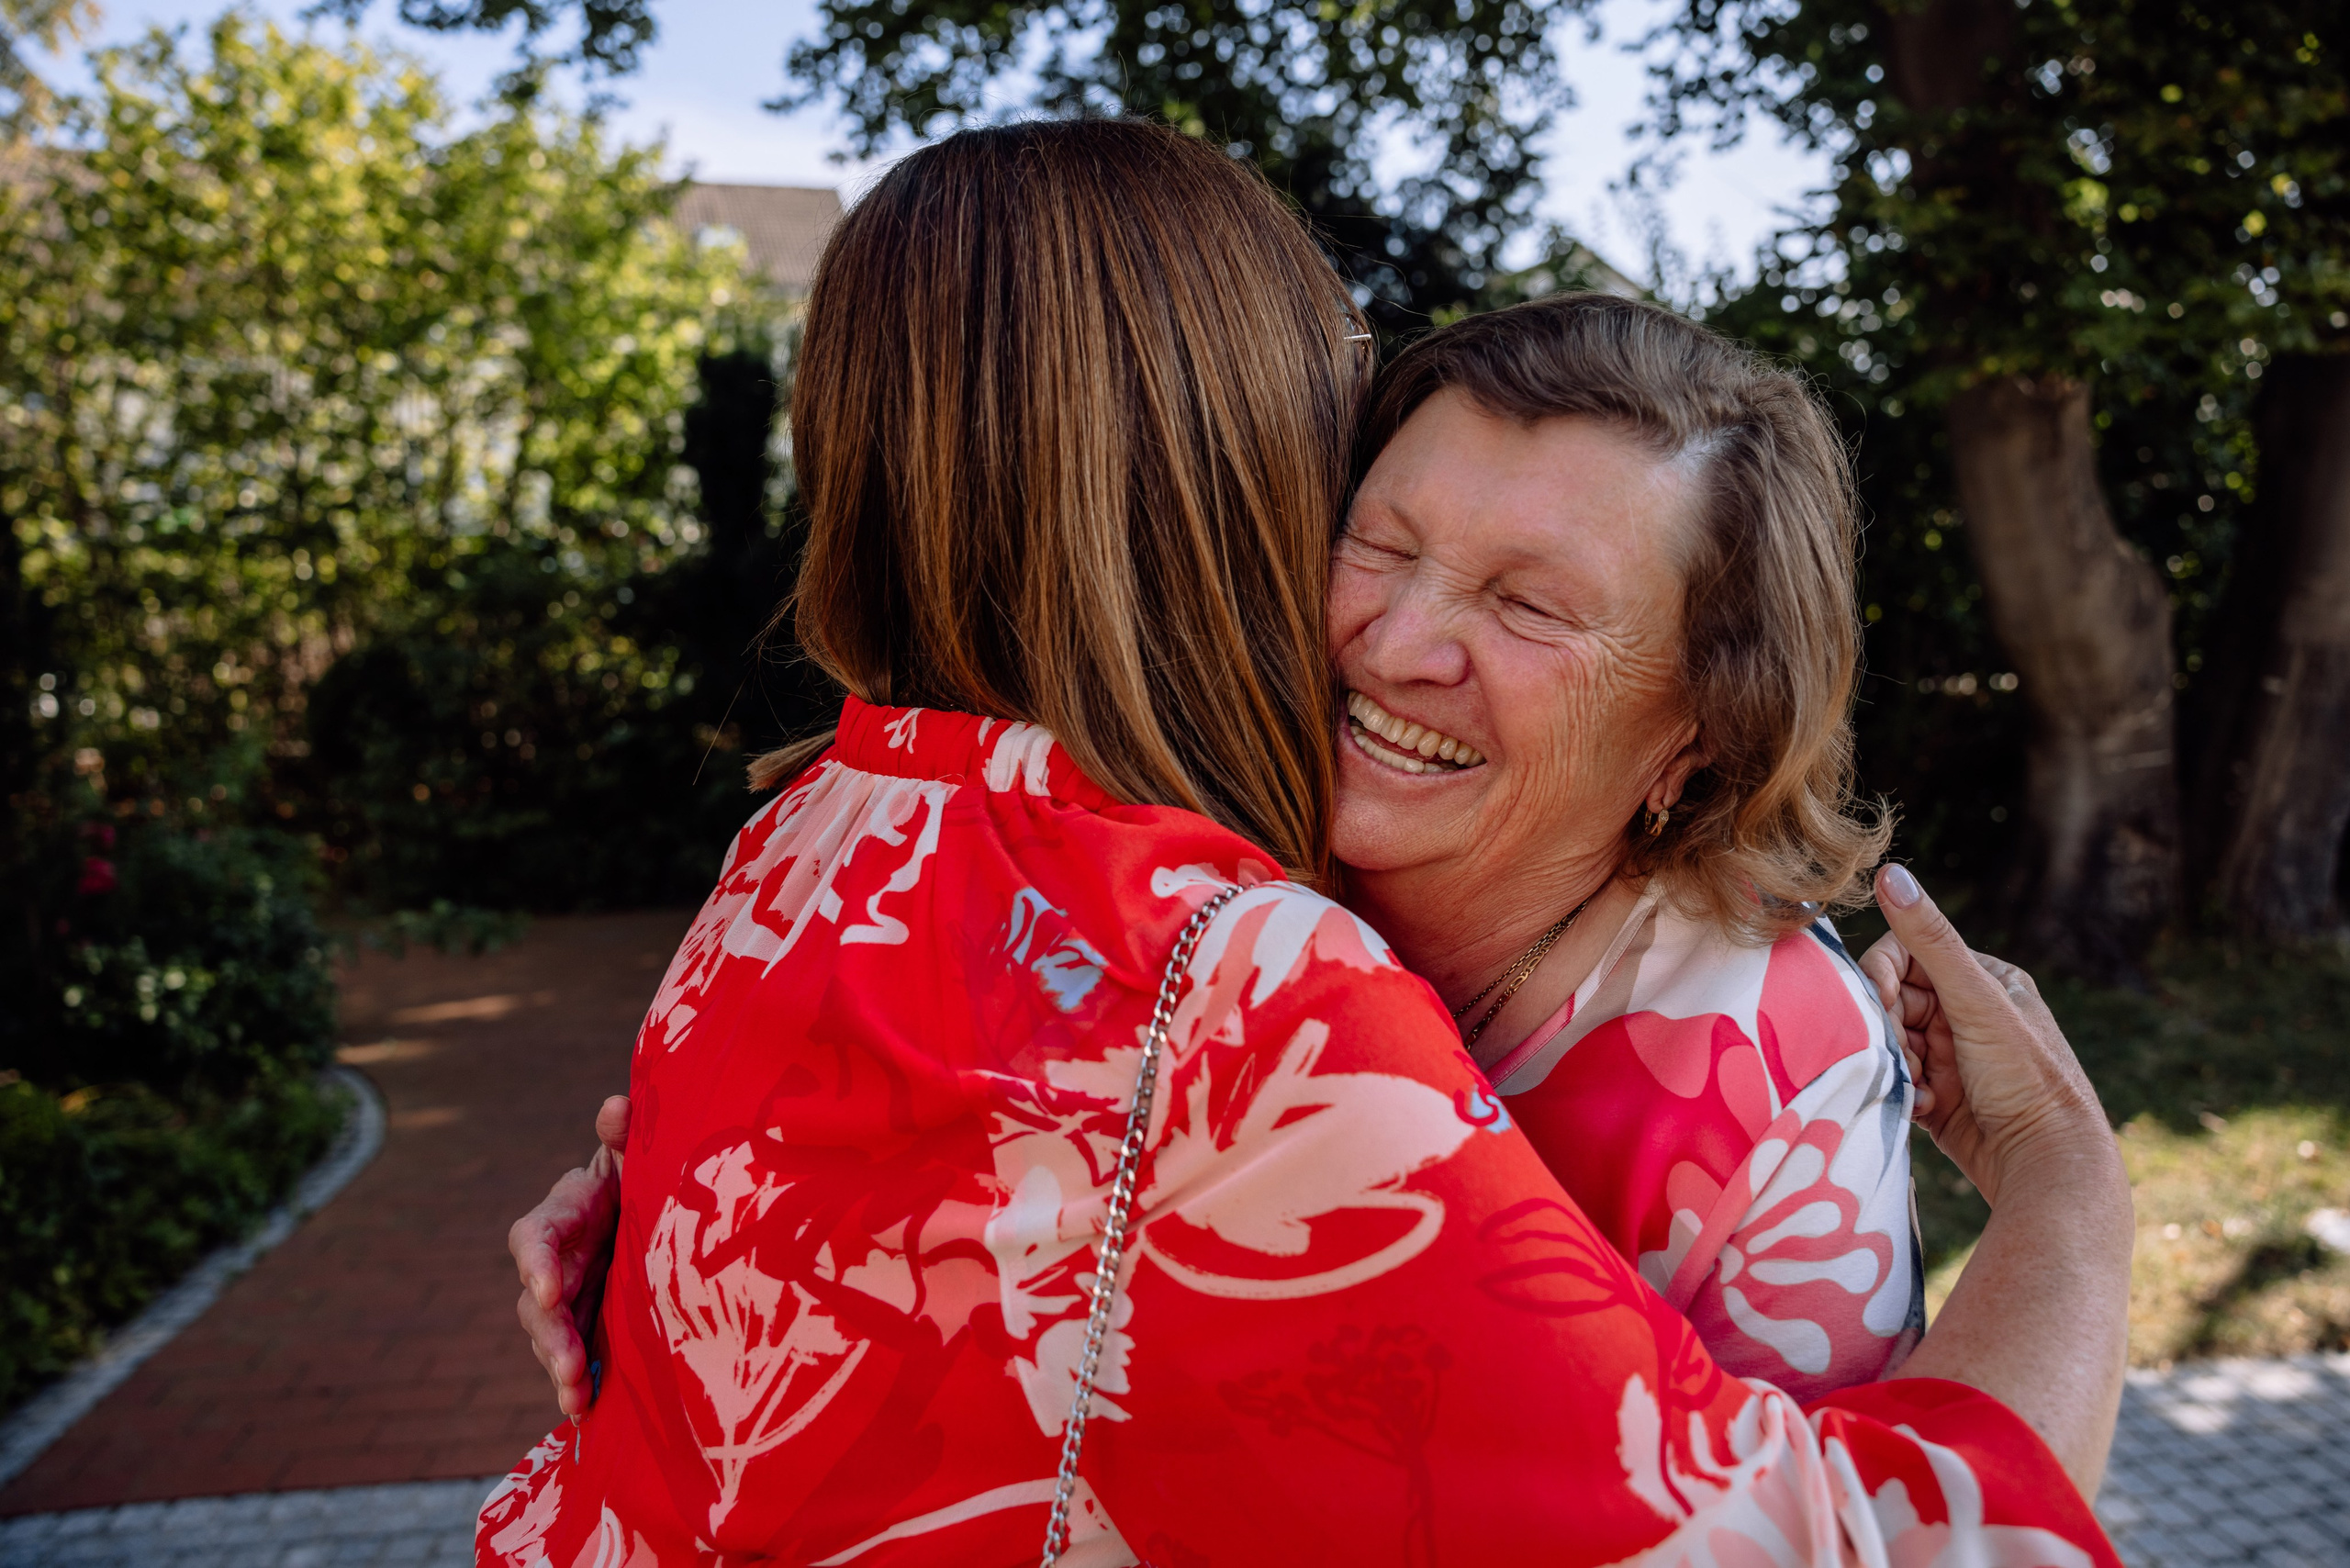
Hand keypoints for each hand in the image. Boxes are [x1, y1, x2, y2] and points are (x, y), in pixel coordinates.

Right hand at [511, 1094, 629, 1416]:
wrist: (657, 1206)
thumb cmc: (645, 1171)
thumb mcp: (638, 1151)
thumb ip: (625, 1132)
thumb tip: (617, 1105)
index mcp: (565, 1212)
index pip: (535, 1235)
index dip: (536, 1261)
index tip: (548, 1287)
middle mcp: (557, 1258)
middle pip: (536, 1299)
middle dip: (550, 1332)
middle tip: (569, 1361)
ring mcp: (569, 1295)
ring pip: (550, 1335)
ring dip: (559, 1366)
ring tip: (577, 1396)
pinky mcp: (587, 1323)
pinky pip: (572, 1357)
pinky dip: (575, 1383)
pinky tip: (585, 1411)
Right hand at [1858, 865, 2107, 1206]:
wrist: (2048, 1165)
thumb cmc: (2025, 1076)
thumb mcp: (1975, 1001)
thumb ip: (1929, 939)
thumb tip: (1889, 871)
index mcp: (1983, 980)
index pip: (1904, 957)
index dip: (1882, 981)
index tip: (1880, 1009)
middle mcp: (1966, 1014)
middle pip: (1890, 1003)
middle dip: (1889, 1031)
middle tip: (1905, 1059)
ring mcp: (1951, 1057)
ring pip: (1888, 1043)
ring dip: (1894, 1066)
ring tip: (1919, 1089)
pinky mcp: (1938, 1098)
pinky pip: (1897, 1082)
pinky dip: (1903, 1094)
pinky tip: (1924, 1110)